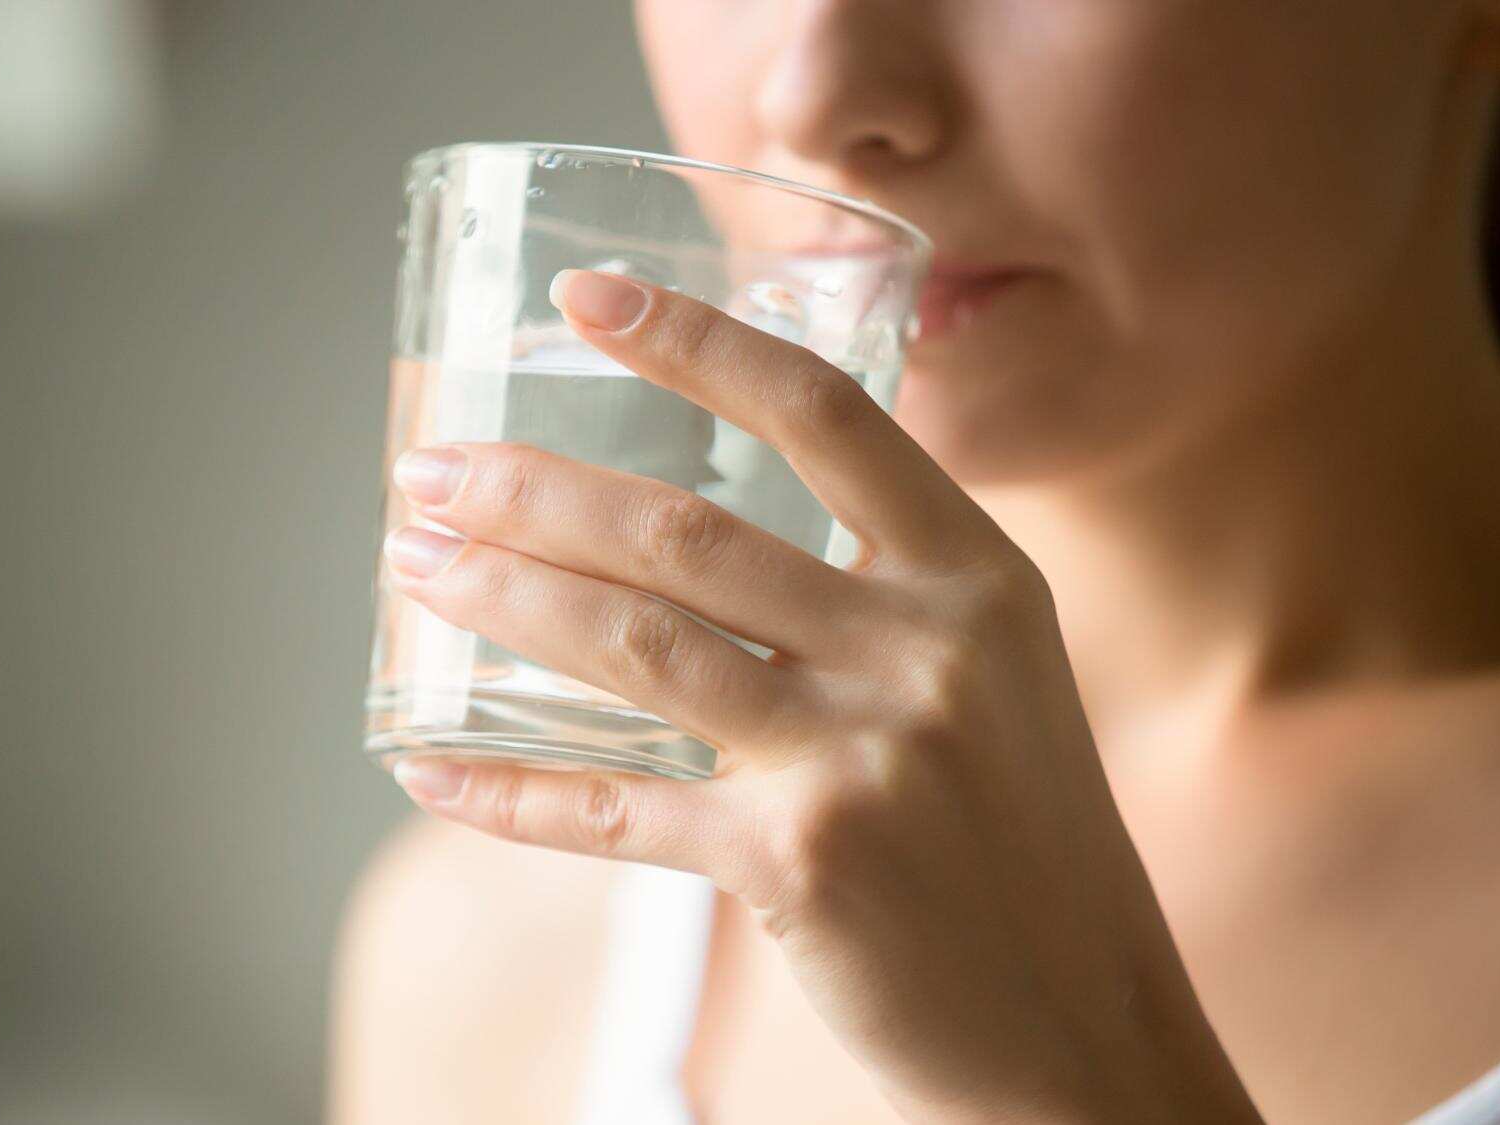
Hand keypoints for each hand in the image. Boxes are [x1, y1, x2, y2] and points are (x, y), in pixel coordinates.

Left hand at [379, 269, 1259, 1123]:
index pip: (823, 412)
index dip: (695, 341)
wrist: (1083, 1028)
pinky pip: (617, 810)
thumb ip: (884, 594)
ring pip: (639, 644)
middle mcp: (926, 649)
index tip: (584, 296)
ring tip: (416, 565)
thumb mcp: (998, 678)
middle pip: (690, 531)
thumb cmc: (1019, 841)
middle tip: (434, 471)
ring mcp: (862, 757)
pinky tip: (432, 766)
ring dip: (504, 597)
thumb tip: (706, 538)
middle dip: (536, 489)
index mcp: (979, 577)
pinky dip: (512, 789)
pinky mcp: (798, 865)